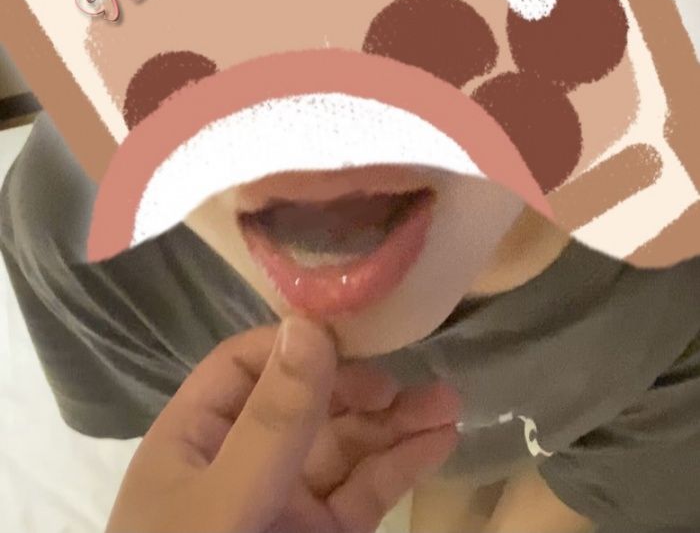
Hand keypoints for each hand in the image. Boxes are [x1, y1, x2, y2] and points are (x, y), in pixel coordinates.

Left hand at [106, 318, 459, 532]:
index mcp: (196, 437)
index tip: (357, 333)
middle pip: (308, 399)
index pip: (247, 364)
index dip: (299, 343)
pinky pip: (366, 490)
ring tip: (448, 400)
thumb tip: (307, 326)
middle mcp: (242, 459)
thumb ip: (268, 423)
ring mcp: (286, 499)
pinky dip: (403, 464)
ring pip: (346, 443)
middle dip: (363, 383)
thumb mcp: (222, 502)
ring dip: (397, 420)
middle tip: (414, 371)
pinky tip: (440, 441)